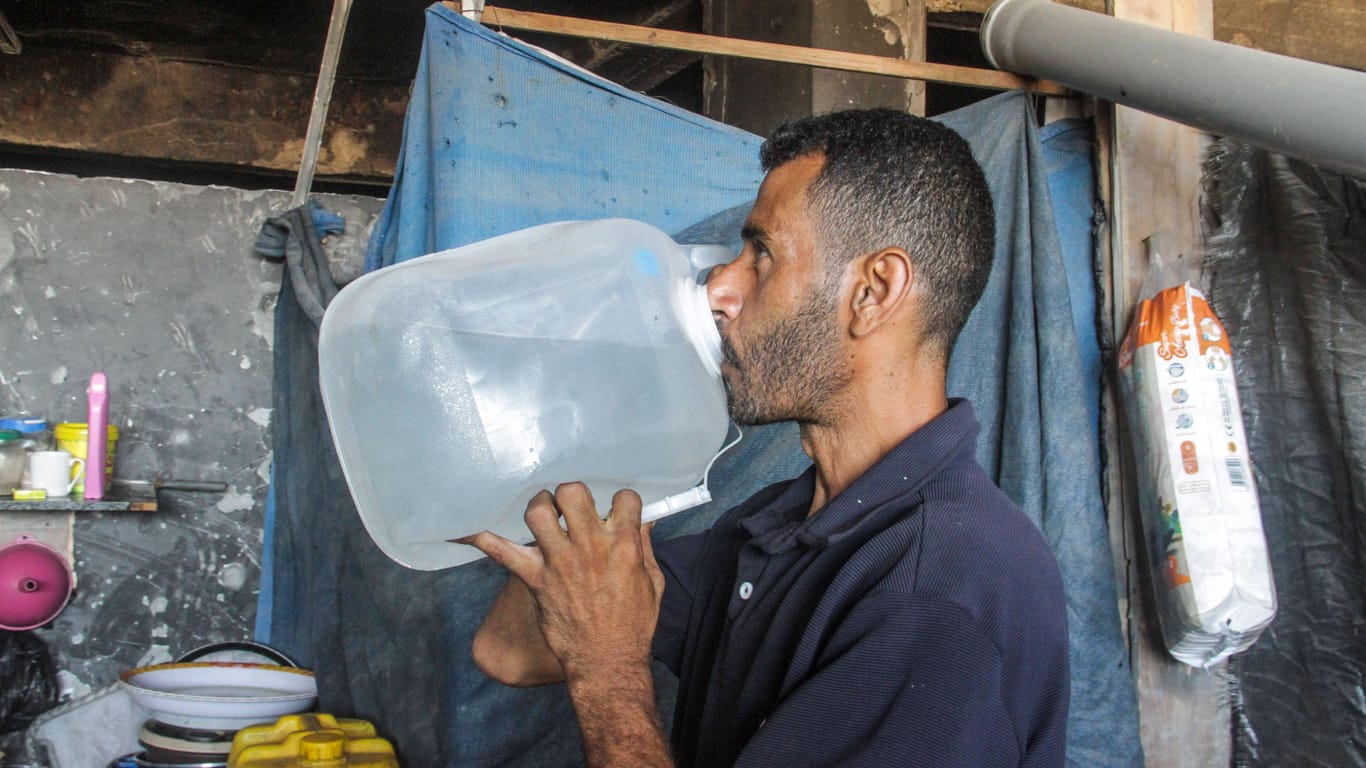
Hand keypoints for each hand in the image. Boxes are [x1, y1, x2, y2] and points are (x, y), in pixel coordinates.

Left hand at [463, 482, 665, 681]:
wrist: (606, 662)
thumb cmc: (632, 625)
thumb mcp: (652, 582)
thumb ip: (645, 546)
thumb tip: (643, 521)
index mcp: (624, 546)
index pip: (623, 498)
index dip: (619, 501)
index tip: (615, 510)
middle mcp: (590, 547)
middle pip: (573, 493)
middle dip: (571, 493)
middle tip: (571, 507)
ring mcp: (560, 562)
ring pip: (539, 512)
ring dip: (539, 506)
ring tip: (543, 513)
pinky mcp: (536, 579)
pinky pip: (500, 552)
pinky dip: (480, 538)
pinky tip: (462, 528)